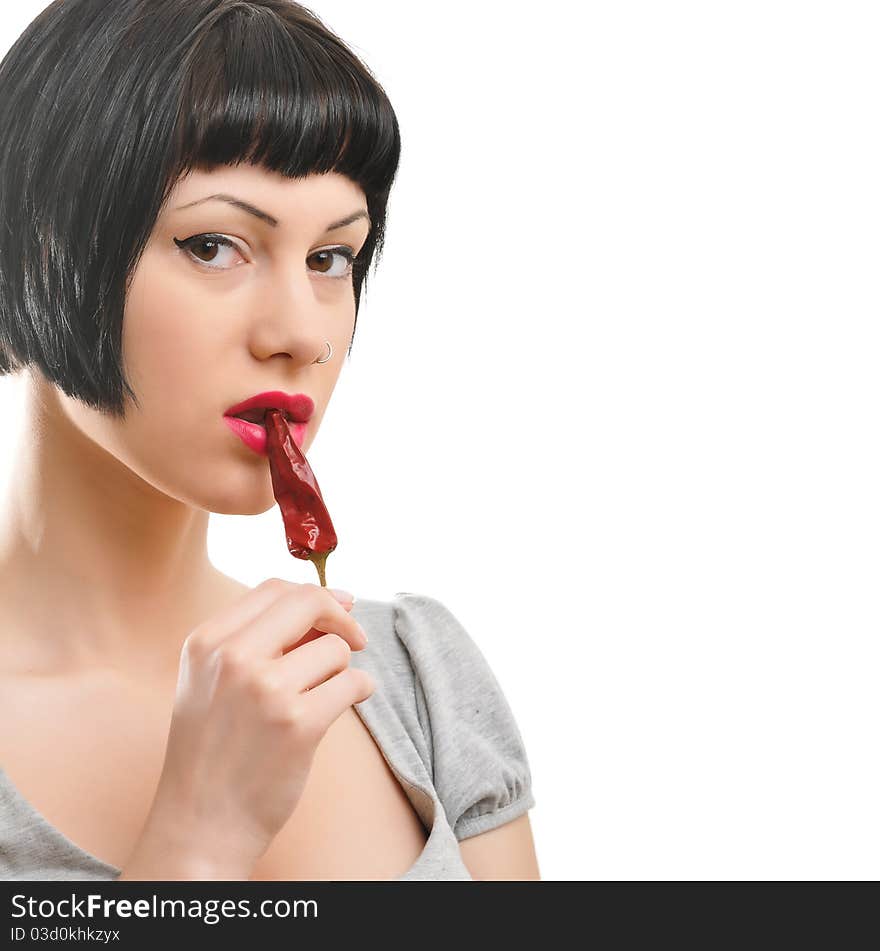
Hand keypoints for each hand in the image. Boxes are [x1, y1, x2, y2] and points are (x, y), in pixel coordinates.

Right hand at [120, 579, 372, 879]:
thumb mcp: (209, 681)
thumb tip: (327, 605)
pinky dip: (360, 690)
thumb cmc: (212, 751)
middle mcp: (233, 658)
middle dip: (341, 616)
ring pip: (336, 648)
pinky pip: (353, 683)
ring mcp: (266, 690)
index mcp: (206, 642)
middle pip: (308, 602)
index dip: (316, 595)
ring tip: (324, 695)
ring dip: (342, 669)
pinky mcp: (299, 724)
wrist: (202, 823)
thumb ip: (255, 639)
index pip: (273, 589)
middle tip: (357, 637)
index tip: (340, 607)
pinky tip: (347, 703)